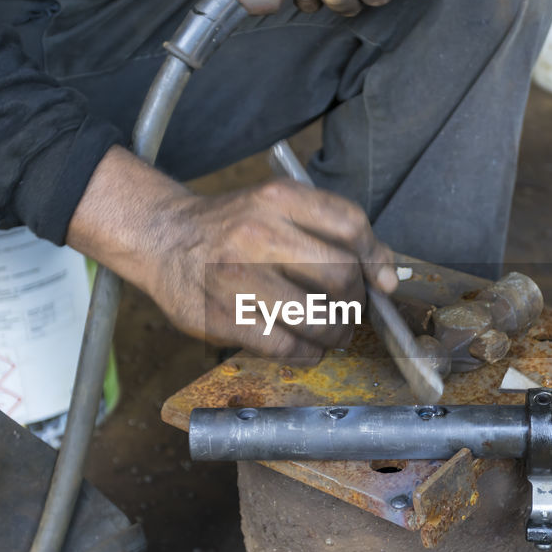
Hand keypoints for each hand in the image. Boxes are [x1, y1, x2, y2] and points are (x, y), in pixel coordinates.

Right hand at [67, 147, 396, 360]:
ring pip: (314, 318)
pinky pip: (283, 346)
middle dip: (357, 303)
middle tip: (354, 312)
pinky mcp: (219, 316)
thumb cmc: (233, 227)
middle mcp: (255, 232)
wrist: (163, 239)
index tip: (381, 281)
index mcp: (277, 199)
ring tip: (334, 334)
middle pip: (339, 275)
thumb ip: (334, 231)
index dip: (376, 258)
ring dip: (336, 334)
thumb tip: (387, 276)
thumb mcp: (280, 208)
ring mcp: (234, 277)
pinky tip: (305, 347)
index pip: (350, 225)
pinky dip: (306, 353)